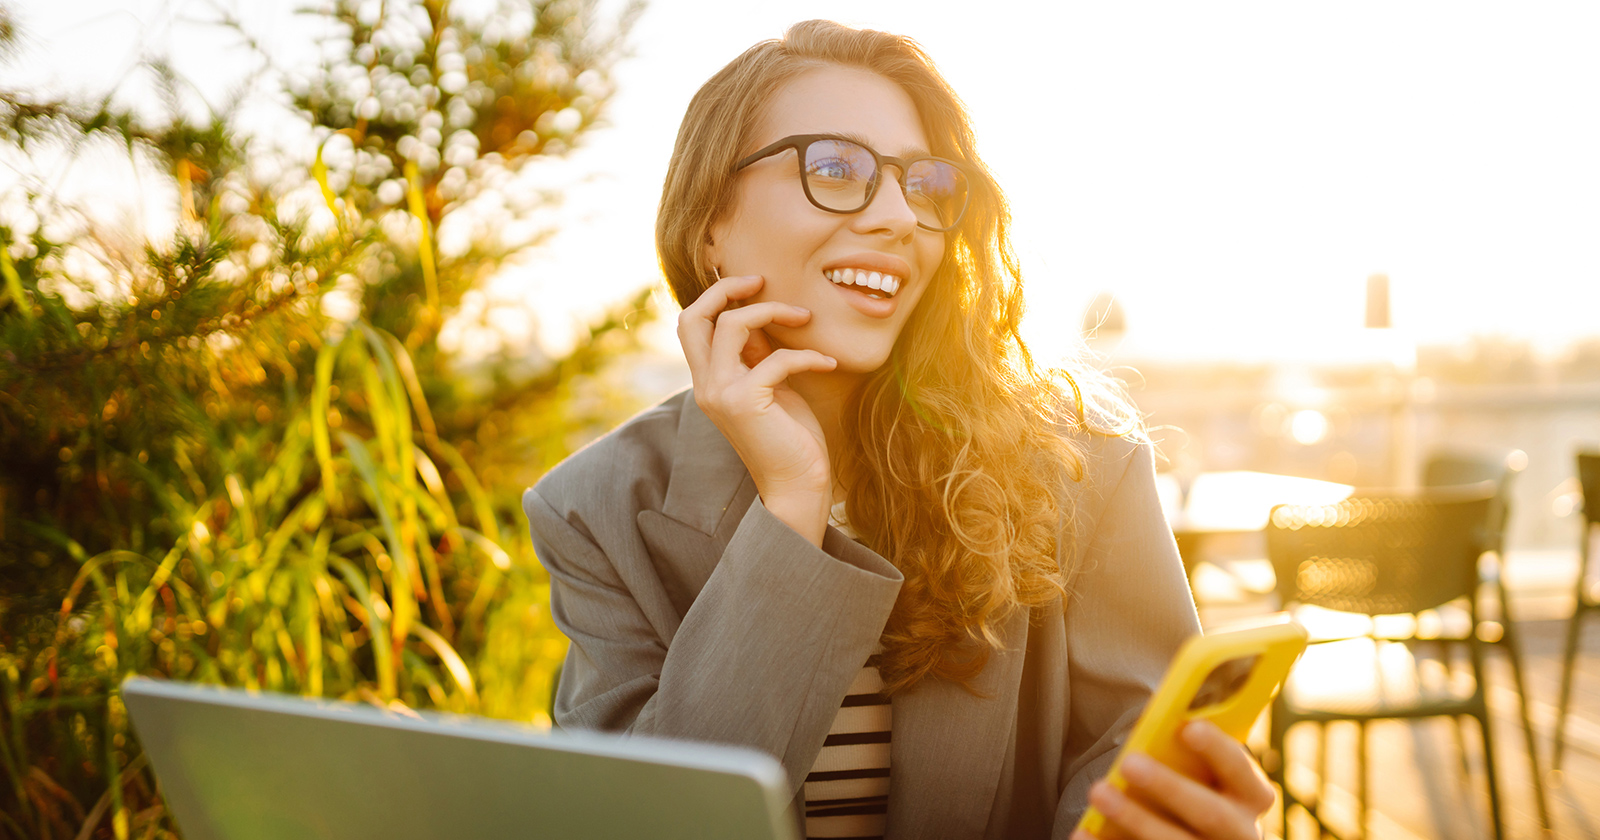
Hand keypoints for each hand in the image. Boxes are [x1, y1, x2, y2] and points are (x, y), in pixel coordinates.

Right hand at [676, 273, 837, 544]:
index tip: (755, 284)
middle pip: (693, 317)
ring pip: (731, 325)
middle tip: (763, 281)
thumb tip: (762, 313)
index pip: (692, 324)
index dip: (718, 295)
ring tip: (806, 318)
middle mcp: (705, 385)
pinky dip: (808, 355)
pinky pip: (777, 358)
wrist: (796, 485)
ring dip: (773, 312)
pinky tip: (829, 363)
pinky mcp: (745, 403)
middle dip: (726, 288)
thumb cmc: (789, 437)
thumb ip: (757, 353)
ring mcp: (721, 394)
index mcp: (708, 380)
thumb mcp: (770, 385)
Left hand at [1074, 721, 1274, 839]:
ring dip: (1135, 819)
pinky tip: (1083, 833)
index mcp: (1251, 796)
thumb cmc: (1196, 794)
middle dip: (1169, 787)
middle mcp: (1240, 832)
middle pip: (1210, 813)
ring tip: (1098, 793)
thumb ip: (1187, 756)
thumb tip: (1149, 723)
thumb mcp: (1205, 777)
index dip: (1217, 749)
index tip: (1188, 728)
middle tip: (1129, 763)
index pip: (1241, 770)